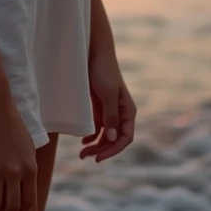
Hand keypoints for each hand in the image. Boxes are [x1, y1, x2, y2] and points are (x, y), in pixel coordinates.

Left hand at [80, 47, 135, 162]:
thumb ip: (111, 116)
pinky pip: (98, 126)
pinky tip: (84, 140)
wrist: (93, 52)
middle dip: (102, 149)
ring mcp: (109, 110)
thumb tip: (113, 138)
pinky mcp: (99, 106)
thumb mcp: (108, 94)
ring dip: (96, 144)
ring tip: (82, 153)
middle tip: (85, 157)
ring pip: (105, 134)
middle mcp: (121, 112)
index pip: (125, 137)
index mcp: (128, 111)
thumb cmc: (103, 71)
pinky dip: (92, 135)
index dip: (113, 150)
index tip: (99, 157)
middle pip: (114, 139)